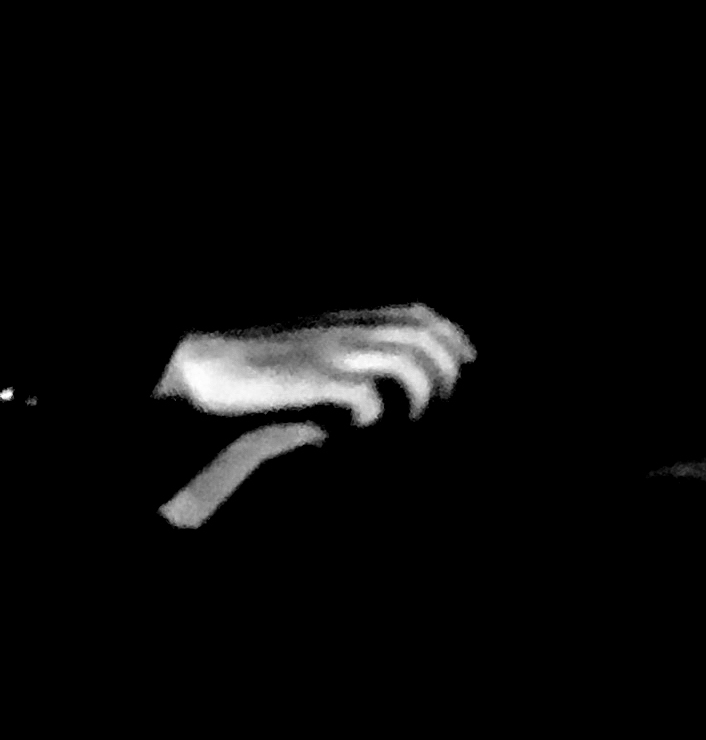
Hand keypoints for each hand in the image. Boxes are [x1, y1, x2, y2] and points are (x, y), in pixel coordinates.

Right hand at [160, 305, 474, 427]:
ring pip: (406, 359)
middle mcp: (346, 329)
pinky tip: (363, 427)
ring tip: (414, 417)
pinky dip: (375, 414)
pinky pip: (364, 394)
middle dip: (448, 364)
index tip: (469, 358)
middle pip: (423, 334)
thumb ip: (344, 352)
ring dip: (421, 390)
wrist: (203, 363)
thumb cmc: (254, 362)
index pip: (416, 313)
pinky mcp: (312, 379)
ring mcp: (331, 351)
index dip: (451, 333)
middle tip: (448, 396)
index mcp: (347, 319)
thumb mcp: (308, 344)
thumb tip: (379, 384)